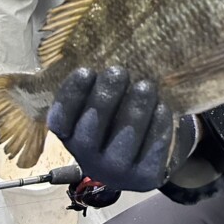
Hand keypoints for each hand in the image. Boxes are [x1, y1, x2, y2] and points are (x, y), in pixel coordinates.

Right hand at [47, 66, 196, 191]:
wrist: (143, 157)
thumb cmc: (116, 118)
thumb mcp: (100, 103)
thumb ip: (97, 84)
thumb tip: (103, 45)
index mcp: (71, 137)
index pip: (61, 119)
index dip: (72, 95)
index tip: (86, 70)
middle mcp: (89, 159)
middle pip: (91, 130)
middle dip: (105, 98)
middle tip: (118, 71)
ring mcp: (117, 171)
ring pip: (123, 140)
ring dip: (135, 110)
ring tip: (145, 86)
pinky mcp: (145, 177)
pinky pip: (152, 150)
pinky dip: (158, 127)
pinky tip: (162, 108)